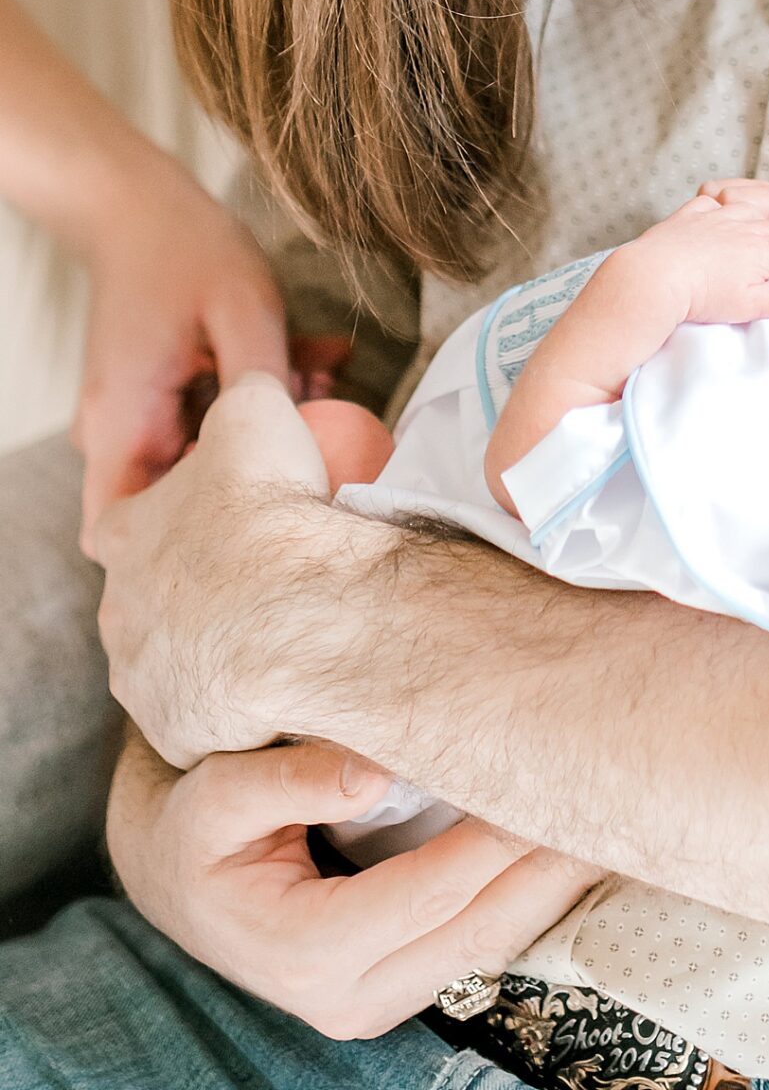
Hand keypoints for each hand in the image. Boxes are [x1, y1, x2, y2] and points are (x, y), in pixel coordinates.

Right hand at [74, 190, 292, 542]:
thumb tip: (304, 443)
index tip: (253, 510)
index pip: (118, 534)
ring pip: (201, 455)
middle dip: (254, 473)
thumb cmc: (182, 249)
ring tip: (323, 385)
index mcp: (122, 423)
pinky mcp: (155, 396)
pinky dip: (252, 401)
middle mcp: (117, 430)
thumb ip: (267, 382)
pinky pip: (203, 420)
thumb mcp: (243, 310)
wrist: (138, 204)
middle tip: (320, 434)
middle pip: (174, 500)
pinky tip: (310, 364)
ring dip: (264, 429)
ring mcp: (135, 414)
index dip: (182, 544)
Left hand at [92, 369, 334, 765]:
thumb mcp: (257, 410)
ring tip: (282, 625)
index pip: (128, 519)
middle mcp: (118, 610)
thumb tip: (255, 384)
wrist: (301, 615)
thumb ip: (246, 393)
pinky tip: (287, 671)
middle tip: (262, 572)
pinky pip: (209, 711)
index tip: (221, 514)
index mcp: (124, 535)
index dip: (173, 513)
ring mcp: (142, 678)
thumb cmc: (270, 508)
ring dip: (216, 643)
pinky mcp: (176, 732)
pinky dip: (241, 695)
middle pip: (150, 594)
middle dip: (194, 586)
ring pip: (175, 657)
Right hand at [107, 730, 599, 1040]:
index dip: (497, 834)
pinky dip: (531, 894)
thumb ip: (288, 780)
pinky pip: (482, 941)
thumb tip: (374, 768)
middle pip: (481, 927)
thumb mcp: (214, 797)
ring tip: (613, 813)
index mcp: (307, 951)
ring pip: (493, 944)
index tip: (548, 772)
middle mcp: (352, 993)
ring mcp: (381, 997)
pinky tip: (569, 842)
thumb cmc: (195, 832)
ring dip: (554, 883)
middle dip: (550, 864)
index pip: (433, 888)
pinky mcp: (402, 981)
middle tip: (613, 792)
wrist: (179, 879)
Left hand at [646, 178, 768, 323]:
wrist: (655, 277)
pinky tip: (722, 222)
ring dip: (762, 226)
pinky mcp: (689, 215)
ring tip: (761, 243)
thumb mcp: (750, 307)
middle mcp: (744, 225)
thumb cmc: (702, 296)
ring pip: (749, 212)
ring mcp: (716, 216)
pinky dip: (725, 213)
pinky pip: (714, 205)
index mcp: (763, 249)